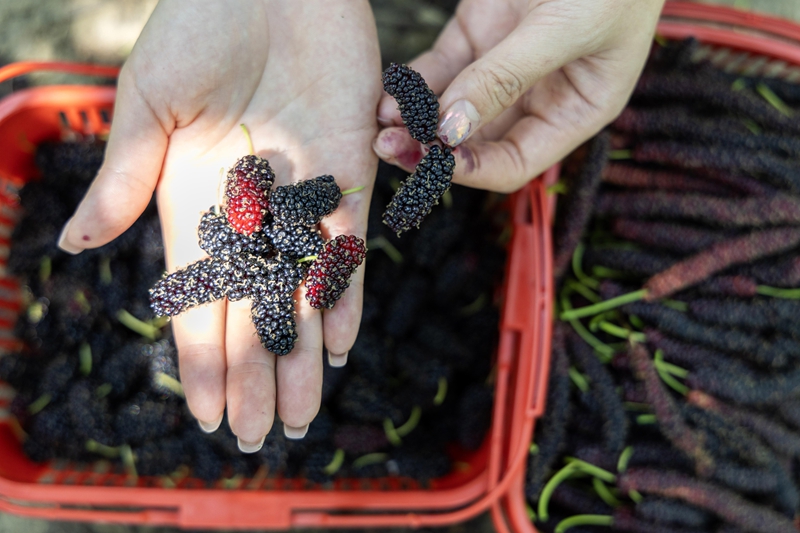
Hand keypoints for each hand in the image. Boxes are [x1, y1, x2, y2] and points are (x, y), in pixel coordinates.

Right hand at [57, 0, 380, 450]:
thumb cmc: (200, 25)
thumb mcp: (151, 102)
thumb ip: (125, 177)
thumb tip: (74, 247)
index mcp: (194, 202)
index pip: (198, 300)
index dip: (200, 359)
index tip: (203, 414)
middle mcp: (251, 213)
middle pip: (253, 311)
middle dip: (252, 376)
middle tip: (254, 438)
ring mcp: (302, 199)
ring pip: (304, 295)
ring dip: (300, 356)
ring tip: (298, 416)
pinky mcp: (350, 177)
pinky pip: (349, 249)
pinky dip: (346, 296)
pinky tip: (338, 346)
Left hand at [373, 0, 663, 191]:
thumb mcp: (568, 28)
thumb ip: (508, 76)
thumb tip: (450, 130)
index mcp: (573, 112)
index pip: (515, 162)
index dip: (474, 169)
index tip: (434, 161)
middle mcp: (534, 98)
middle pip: (473, 143)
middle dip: (430, 149)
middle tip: (389, 147)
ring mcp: (500, 68)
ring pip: (447, 110)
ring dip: (413, 122)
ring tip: (381, 124)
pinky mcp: (475, 34)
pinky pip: (436, 70)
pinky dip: (411, 85)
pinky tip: (389, 95)